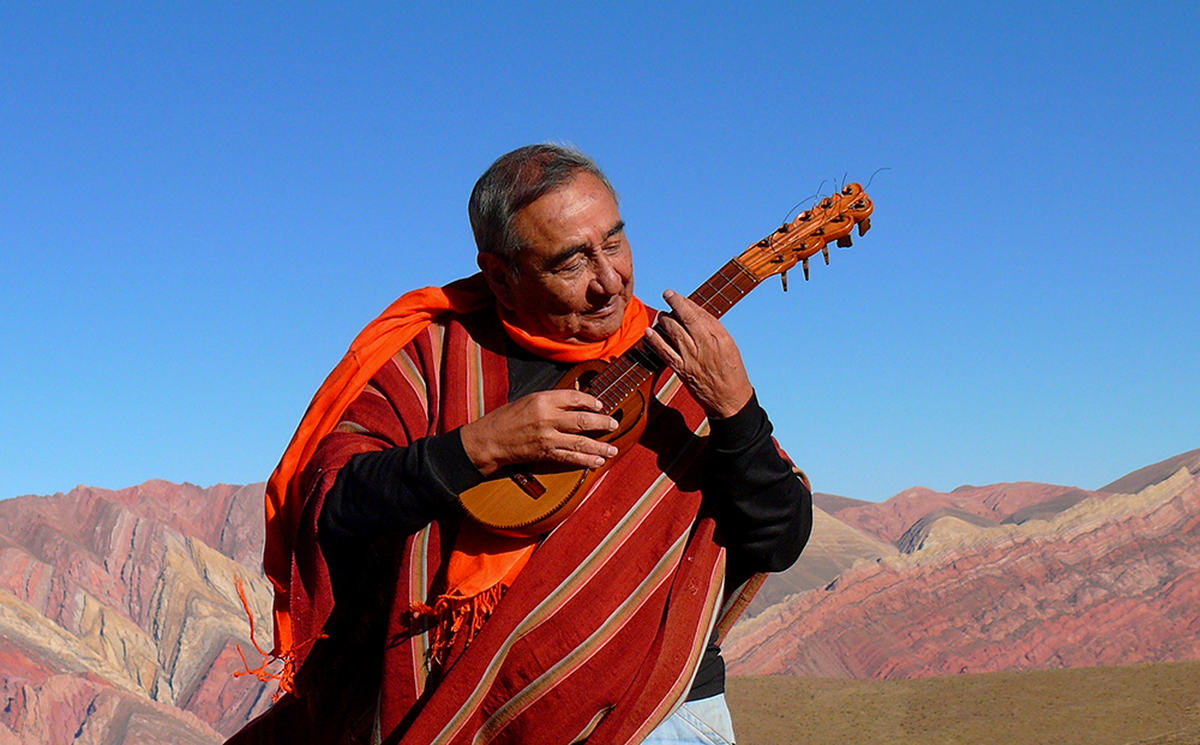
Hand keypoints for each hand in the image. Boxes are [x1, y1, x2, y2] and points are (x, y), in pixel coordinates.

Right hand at [459, 389, 619, 475]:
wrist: (489, 440)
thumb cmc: (507, 418)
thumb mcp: (529, 400)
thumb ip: (552, 401)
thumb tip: (576, 401)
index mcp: (543, 399)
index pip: (575, 397)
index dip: (591, 401)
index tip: (600, 406)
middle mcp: (547, 417)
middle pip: (583, 420)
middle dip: (602, 423)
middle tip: (614, 424)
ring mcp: (547, 437)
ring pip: (580, 442)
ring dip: (599, 447)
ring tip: (612, 449)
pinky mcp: (545, 453)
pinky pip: (570, 457)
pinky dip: (585, 460)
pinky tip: (597, 461)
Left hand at [643, 289, 753, 418]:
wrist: (730, 400)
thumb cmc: (732, 372)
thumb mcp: (729, 346)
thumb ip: (713, 330)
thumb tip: (696, 314)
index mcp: (720, 337)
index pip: (699, 313)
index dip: (685, 302)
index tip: (675, 295)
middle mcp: (705, 345)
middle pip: (686, 318)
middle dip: (674, 304)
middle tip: (667, 295)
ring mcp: (692, 358)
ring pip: (673, 331)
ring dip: (664, 319)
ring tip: (661, 314)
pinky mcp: (682, 370)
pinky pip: (665, 352)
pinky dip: (655, 341)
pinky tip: (649, 332)